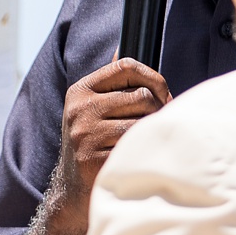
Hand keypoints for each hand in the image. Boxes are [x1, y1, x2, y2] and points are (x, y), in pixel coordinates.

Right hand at [56, 58, 171, 201]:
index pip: (126, 66)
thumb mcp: (93, 107)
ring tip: (143, 141)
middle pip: (142, 95)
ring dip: (150, 132)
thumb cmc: (93, 141)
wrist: (72, 186)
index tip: (162, 94)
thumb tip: (119, 48)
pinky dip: (143, 151)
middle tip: (155, 124)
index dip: (153, 77)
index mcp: (80, 91)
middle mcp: (79, 110)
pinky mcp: (94, 159)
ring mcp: (85, 135)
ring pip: (143, 122)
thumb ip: (111, 83)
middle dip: (157, 109)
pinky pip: (137, 146)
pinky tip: (134, 157)